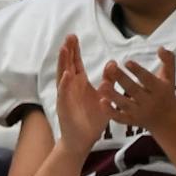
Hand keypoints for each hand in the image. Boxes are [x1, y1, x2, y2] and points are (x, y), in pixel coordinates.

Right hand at [53, 34, 107, 153]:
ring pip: (63, 76)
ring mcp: (66, 96)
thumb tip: (112, 62)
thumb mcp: (105, 96)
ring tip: (64, 49)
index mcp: (79, 84)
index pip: (75, 63)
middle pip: (67, 65)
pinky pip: (64, 94)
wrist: (83, 138)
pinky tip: (67, 74)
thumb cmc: (93, 118)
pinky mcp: (64, 107)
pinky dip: (64, 84)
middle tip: (69, 36)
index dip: (74, 51)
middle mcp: (70, 87)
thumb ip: (108, 80)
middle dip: (67, 51)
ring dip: (63, 63)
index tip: (73, 37)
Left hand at [100, 47, 175, 134]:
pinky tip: (101, 102)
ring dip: (113, 95)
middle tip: (110, 68)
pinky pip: (119, 117)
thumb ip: (168, 61)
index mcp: (159, 89)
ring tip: (102, 85)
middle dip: (122, 79)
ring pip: (124, 104)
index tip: (127, 62)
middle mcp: (149, 101)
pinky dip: (110, 111)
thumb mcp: (170, 77)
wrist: (169, 120)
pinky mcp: (130, 121)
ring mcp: (139, 112)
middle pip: (134, 90)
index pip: (148, 79)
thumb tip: (160, 48)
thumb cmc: (166, 93)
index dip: (138, 71)